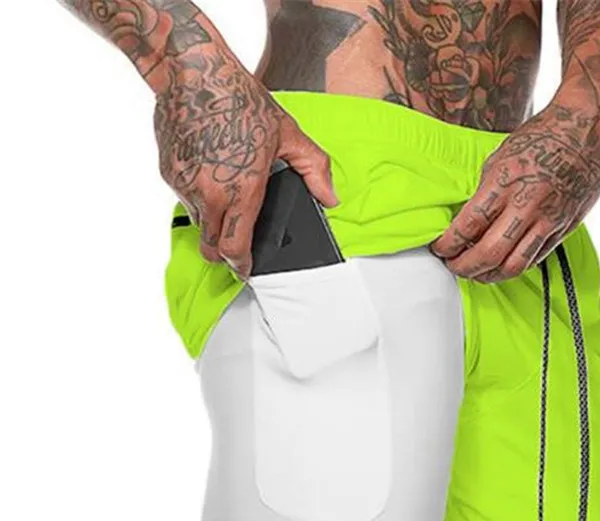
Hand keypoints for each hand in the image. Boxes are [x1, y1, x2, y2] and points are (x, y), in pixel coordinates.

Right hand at [153, 45, 337, 277]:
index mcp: (242, 190)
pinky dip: (197, 196)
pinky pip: (184, 197)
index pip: (235, 248)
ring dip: (211, 221)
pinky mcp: (168, 171)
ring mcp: (184, 184)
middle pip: (211, 247)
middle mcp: (209, 193)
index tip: (245, 270)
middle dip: (223, 255)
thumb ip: (315, 170)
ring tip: (227, 198)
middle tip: (235, 250)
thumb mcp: (289, 134)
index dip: (241, 266)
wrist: (194, 70)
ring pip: (197, 222)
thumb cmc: (240, 99)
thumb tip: (330, 197)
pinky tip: (210, 173)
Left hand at [430, 102, 599, 281]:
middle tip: (452, 265)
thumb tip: (466, 224)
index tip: (439, 248)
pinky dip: (512, 267)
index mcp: (505, 182)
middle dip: (464, 266)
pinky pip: (534, 259)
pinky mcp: (563, 228)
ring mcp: (547, 219)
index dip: (448, 244)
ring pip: (513, 266)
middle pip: (488, 254)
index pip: (468, 226)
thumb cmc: (541, 138)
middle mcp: (527, 204)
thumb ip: (485, 194)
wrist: (586, 130)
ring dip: (488, 276)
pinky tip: (501, 264)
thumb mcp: (501, 158)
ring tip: (476, 272)